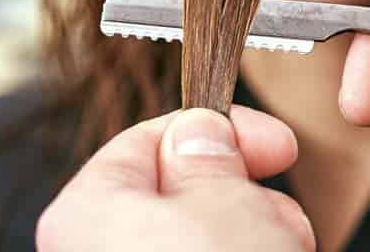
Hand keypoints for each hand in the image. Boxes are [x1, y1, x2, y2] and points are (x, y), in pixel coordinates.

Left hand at [37, 107, 312, 250]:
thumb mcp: (223, 203)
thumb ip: (208, 153)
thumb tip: (200, 129)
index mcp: (87, 210)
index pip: (153, 138)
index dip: (222, 131)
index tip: (274, 142)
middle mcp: (91, 248)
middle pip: (180, 193)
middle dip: (244, 194)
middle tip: (282, 215)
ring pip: (198, 237)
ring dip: (253, 233)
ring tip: (282, 249)